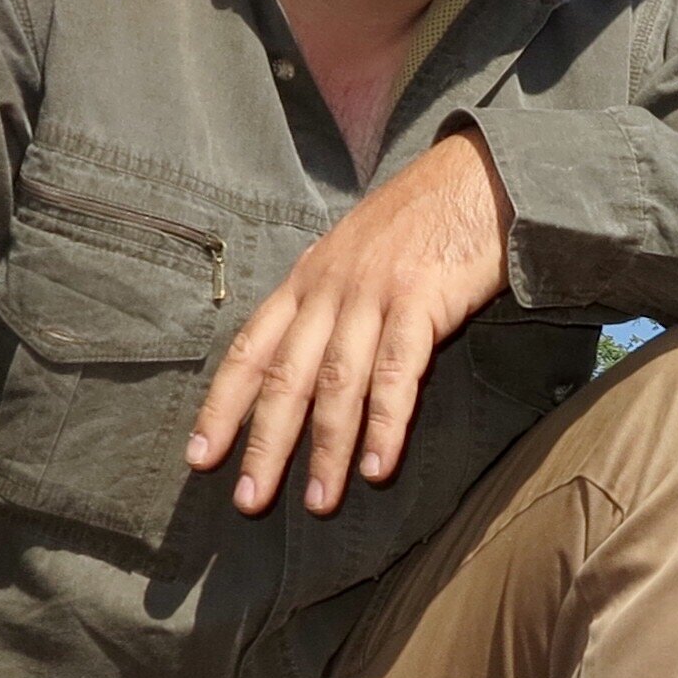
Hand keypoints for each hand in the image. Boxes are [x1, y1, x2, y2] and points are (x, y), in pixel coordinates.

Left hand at [187, 128, 511, 514]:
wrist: (479, 176)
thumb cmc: (422, 222)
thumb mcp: (355, 255)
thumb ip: (329, 304)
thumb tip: (307, 363)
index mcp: (305, 280)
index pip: (248, 350)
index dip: (221, 407)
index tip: (199, 458)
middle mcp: (327, 288)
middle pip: (284, 375)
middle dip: (264, 442)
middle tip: (249, 501)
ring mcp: (371, 293)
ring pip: (336, 382)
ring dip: (325, 447)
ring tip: (320, 501)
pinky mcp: (420, 299)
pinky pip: (395, 374)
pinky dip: (385, 424)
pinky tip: (379, 466)